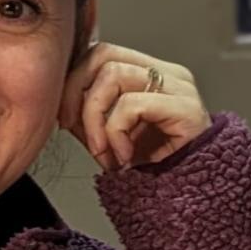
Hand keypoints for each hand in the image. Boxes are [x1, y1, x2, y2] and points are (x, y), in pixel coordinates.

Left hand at [58, 42, 211, 171]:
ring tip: (102, 150)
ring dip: (94, 118)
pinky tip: (124, 156)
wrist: (192, 197)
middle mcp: (166, 73)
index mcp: (149, 72)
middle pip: (102, 53)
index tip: (63, 116)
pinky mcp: (187, 108)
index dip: (73, 79)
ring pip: (112, 75)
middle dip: (75, 91)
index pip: (99, 52)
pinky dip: (115, 133)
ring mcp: (179, 87)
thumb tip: (58, 101)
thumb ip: (88, 112)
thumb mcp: (108, 134)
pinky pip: (131, 105)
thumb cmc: (154, 167)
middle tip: (70, 126)